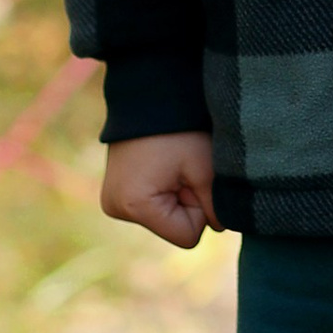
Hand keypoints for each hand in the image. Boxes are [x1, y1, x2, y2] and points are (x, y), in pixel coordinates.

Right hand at [101, 132, 217, 249]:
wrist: (149, 96)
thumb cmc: (179, 130)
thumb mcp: (205, 169)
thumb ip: (216, 207)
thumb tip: (220, 226)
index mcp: (135, 207)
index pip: (188, 236)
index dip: (199, 209)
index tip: (190, 178)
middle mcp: (116, 209)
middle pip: (174, 228)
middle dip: (186, 202)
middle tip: (180, 167)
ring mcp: (112, 201)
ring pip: (164, 218)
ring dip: (175, 195)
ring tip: (170, 164)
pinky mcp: (115, 193)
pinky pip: (151, 206)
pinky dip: (162, 190)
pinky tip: (159, 166)